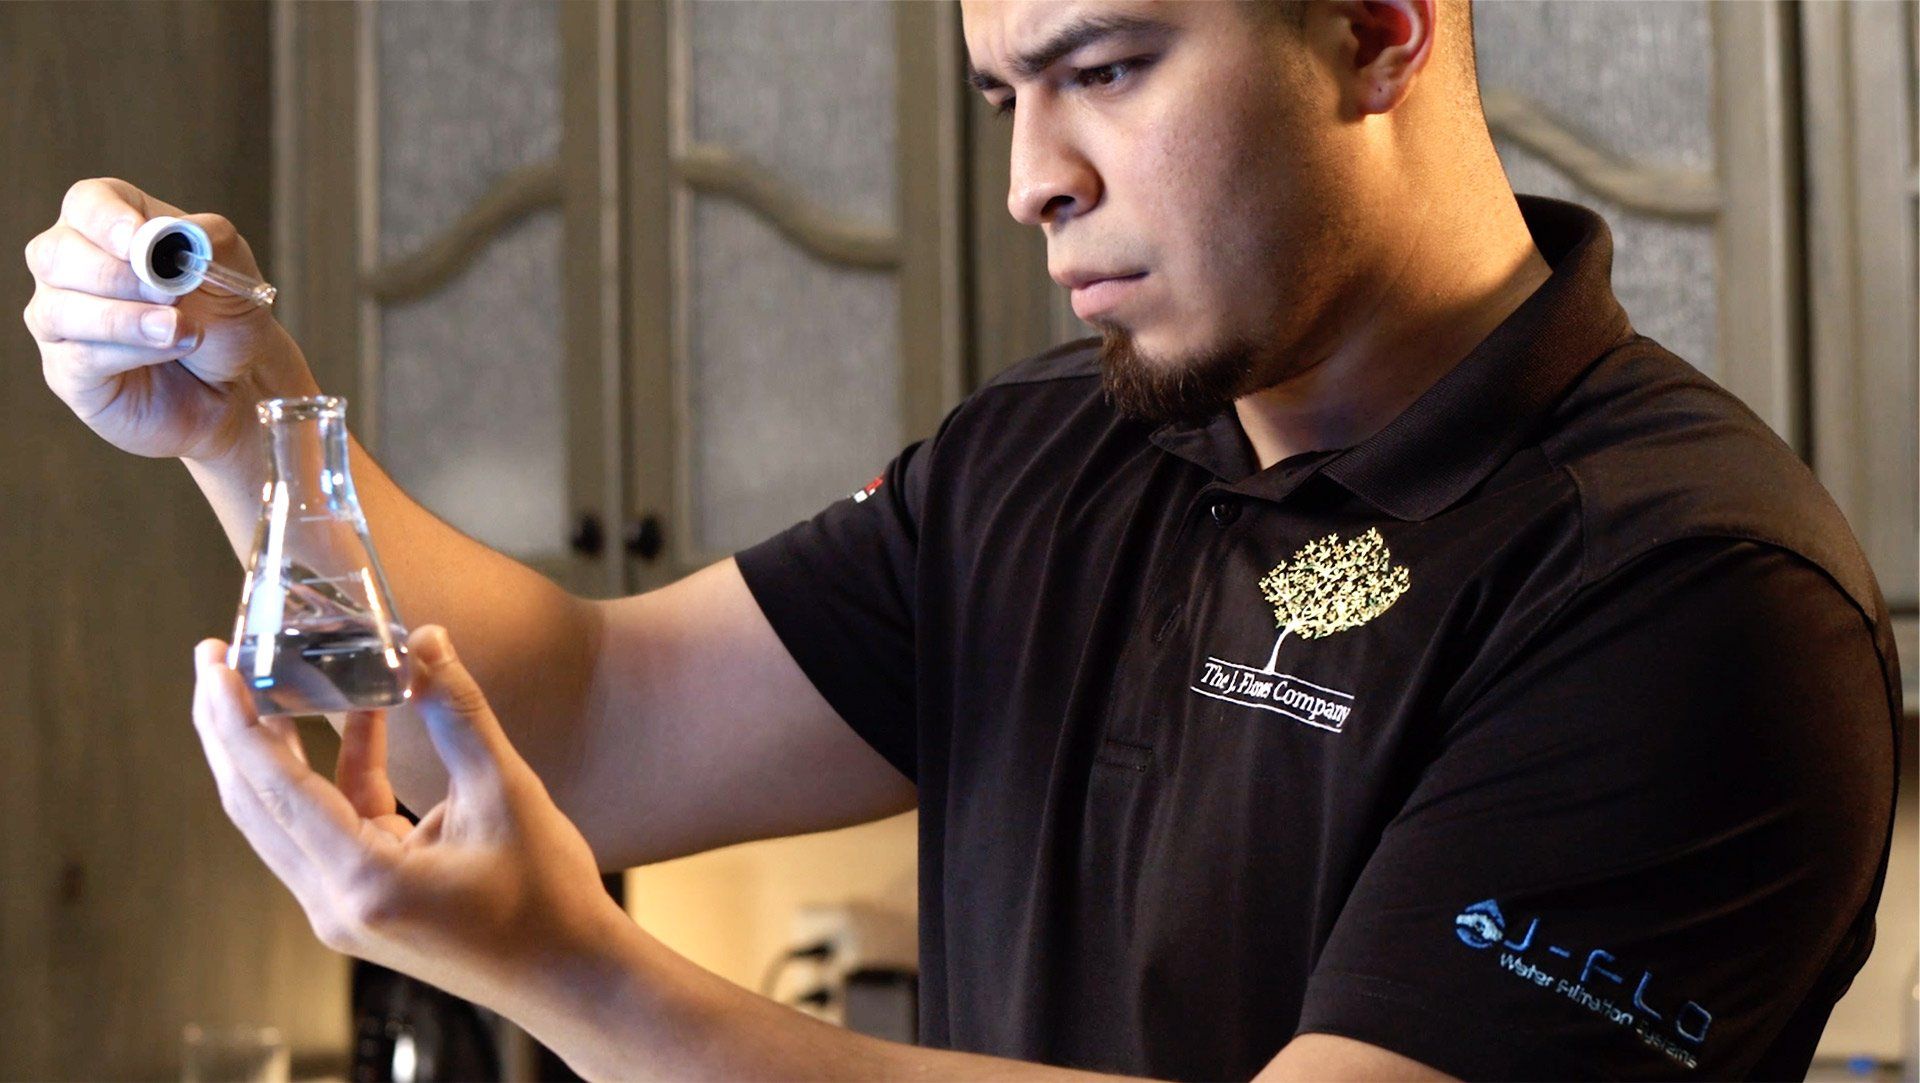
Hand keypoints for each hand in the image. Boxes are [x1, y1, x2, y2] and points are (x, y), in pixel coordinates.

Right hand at [24, 178, 315, 462]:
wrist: (238, 381)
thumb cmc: (223, 320)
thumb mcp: (234, 271)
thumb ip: (214, 241)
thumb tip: (188, 231)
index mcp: (110, 227)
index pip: (85, 203)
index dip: (105, 218)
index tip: (138, 238)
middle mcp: (71, 269)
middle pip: (54, 254)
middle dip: (115, 274)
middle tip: (171, 294)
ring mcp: (60, 321)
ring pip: (58, 310)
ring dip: (126, 319)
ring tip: (180, 328)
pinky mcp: (68, 371)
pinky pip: (79, 358)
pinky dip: (130, 353)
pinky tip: (170, 349)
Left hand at [188, 625, 625, 1015]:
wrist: (570, 976)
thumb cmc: (547, 898)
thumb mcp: (505, 793)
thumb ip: (458, 715)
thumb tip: (426, 642)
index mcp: (363, 881)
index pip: (274, 787)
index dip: (237, 719)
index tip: (216, 662)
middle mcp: (336, 903)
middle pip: (255, 803)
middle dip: (231, 727)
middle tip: (218, 657)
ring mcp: (344, 908)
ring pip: (282, 816)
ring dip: (273, 749)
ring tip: (268, 681)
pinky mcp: (364, 902)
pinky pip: (328, 827)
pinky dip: (334, 773)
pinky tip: (359, 722)